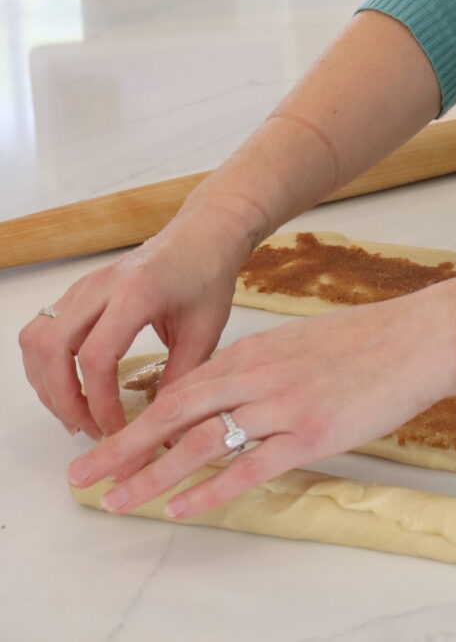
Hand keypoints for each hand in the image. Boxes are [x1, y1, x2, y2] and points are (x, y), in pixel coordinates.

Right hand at [19, 219, 244, 440]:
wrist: (202, 233)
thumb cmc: (207, 277)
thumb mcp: (206, 333)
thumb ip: (180, 381)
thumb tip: (161, 432)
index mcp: (137, 293)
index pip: (96, 356)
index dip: (100, 403)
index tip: (118, 430)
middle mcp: (101, 286)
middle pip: (52, 348)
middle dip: (63, 399)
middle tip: (90, 429)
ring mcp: (84, 286)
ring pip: (37, 339)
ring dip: (48, 384)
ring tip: (77, 415)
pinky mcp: (78, 291)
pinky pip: (43, 330)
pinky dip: (47, 366)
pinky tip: (71, 388)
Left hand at [65, 277, 455, 520]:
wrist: (418, 337)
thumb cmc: (368, 341)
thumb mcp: (301, 342)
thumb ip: (262, 366)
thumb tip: (231, 393)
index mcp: (255, 350)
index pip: (181, 386)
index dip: (140, 416)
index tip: (108, 439)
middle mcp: (258, 375)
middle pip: (174, 412)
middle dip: (123, 445)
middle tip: (84, 474)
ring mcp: (282, 405)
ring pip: (200, 442)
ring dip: (151, 473)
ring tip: (117, 498)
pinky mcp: (310, 434)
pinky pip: (247, 467)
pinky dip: (208, 489)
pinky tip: (180, 507)